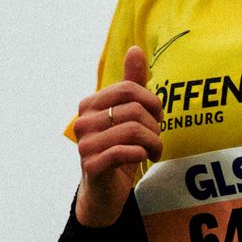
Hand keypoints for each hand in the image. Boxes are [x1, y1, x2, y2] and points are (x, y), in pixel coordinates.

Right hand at [69, 45, 163, 226]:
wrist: (105, 191)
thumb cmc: (119, 150)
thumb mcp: (128, 116)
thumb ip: (132, 84)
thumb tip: (135, 49)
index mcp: (90, 104)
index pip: (129, 89)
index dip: (152, 102)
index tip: (157, 118)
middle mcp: (83, 121)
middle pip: (134, 110)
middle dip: (154, 126)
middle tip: (156, 139)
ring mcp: (85, 144)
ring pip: (133, 131)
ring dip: (153, 142)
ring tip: (154, 151)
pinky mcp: (91, 166)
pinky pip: (123, 152)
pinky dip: (141, 154)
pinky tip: (144, 158)